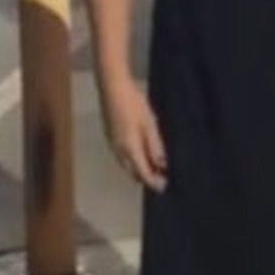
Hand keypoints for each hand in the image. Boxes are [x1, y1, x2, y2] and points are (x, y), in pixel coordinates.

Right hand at [100, 77, 167, 192]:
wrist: (113, 88)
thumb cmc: (134, 105)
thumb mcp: (150, 125)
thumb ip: (155, 146)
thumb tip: (162, 165)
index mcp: (130, 149)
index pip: (142, 174)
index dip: (153, 182)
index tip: (164, 186)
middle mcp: (118, 151)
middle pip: (132, 172)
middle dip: (145, 177)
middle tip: (160, 176)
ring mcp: (112, 143)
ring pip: (125, 164)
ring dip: (138, 169)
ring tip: (153, 166)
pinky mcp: (109, 136)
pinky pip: (121, 155)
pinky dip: (132, 159)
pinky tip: (140, 152)